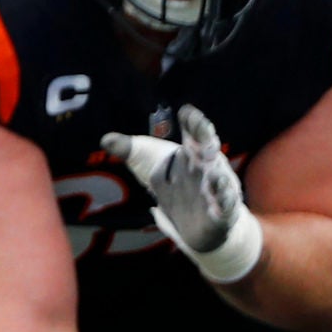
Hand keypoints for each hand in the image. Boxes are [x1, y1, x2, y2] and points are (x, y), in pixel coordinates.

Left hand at [102, 105, 255, 272]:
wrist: (192, 218)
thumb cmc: (171, 181)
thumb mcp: (146, 163)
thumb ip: (128, 149)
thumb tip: (105, 139)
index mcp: (191, 151)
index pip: (194, 132)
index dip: (192, 122)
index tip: (186, 112)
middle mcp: (207, 166)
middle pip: (209, 150)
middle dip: (207, 141)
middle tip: (202, 132)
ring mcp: (218, 188)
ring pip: (221, 180)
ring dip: (218, 178)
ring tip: (214, 176)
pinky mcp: (222, 211)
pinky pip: (226, 207)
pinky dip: (223, 204)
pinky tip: (218, 205)